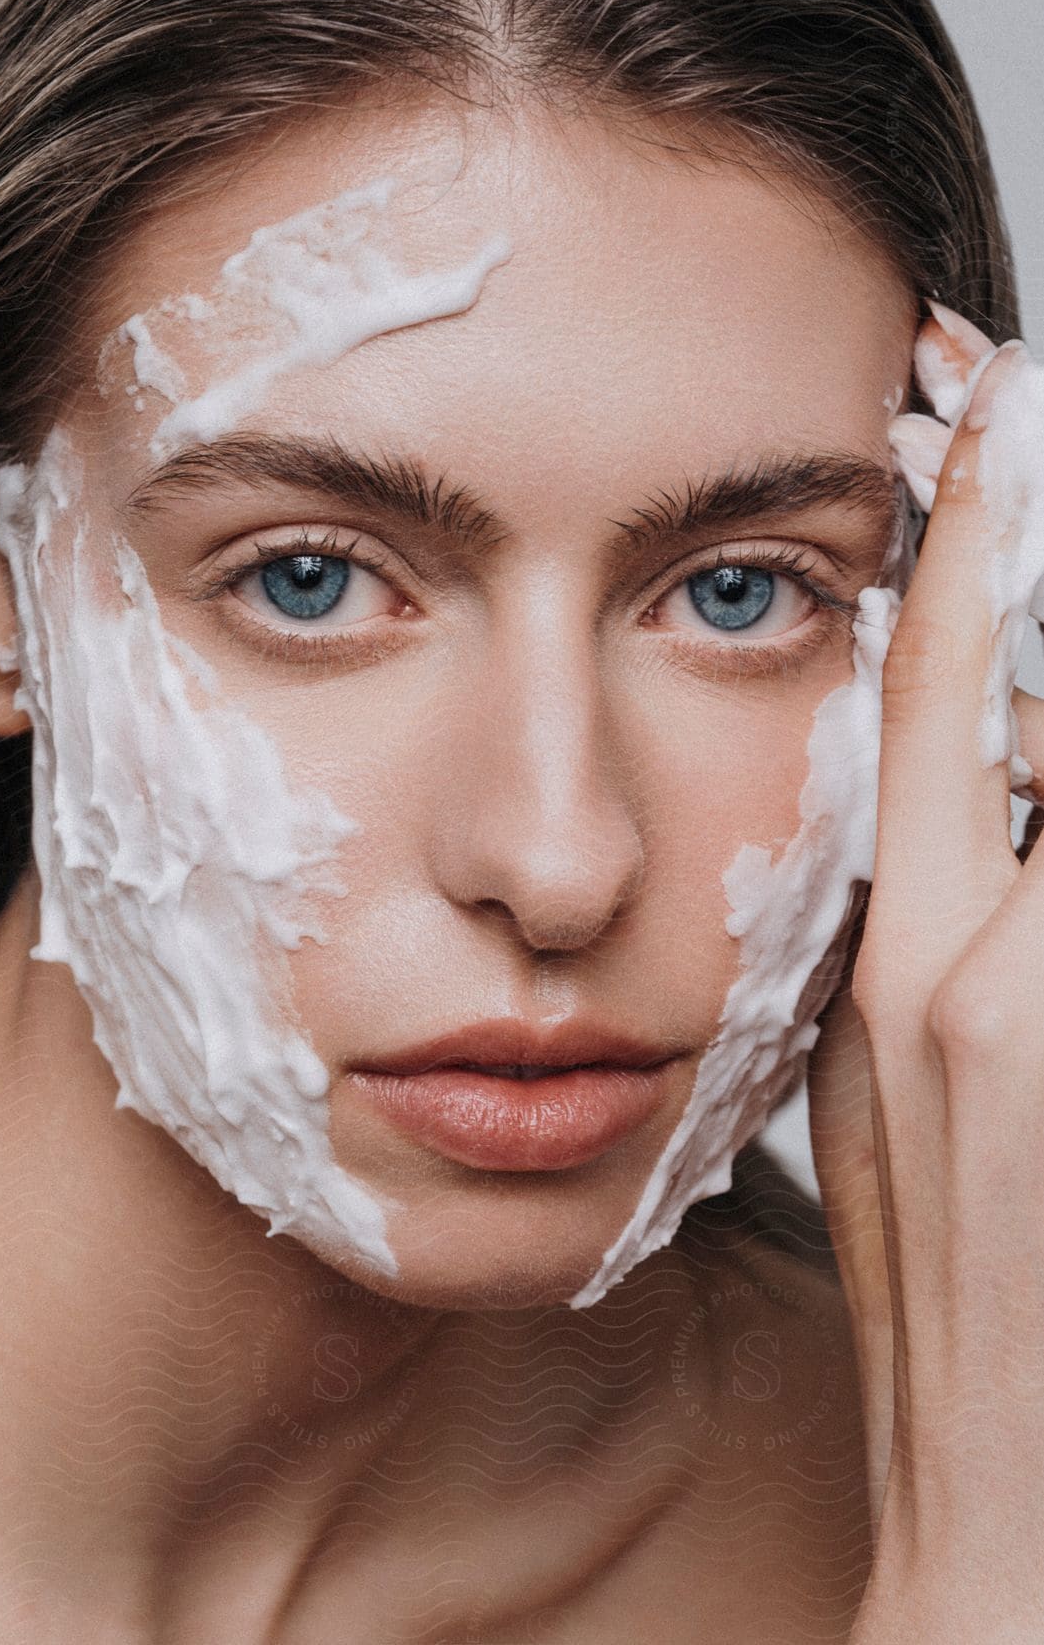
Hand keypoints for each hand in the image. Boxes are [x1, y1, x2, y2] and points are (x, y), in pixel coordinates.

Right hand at [808, 305, 1043, 1639]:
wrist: (1009, 1532)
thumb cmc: (961, 1329)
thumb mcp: (883, 1092)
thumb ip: (926, 931)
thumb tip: (972, 785)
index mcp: (892, 962)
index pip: (922, 671)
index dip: (958, 504)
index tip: (974, 381)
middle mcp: (978, 966)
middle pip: (1027, 678)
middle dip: (1029, 532)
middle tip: (1014, 397)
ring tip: (1020, 623)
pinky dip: (1039, 766)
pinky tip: (1026, 799)